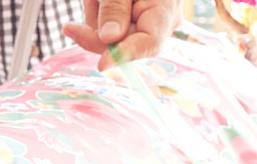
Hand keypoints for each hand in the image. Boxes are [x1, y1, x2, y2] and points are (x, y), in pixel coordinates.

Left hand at [64, 0, 182, 70]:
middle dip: (99, 26)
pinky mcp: (131, 27)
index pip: (149, 43)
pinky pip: (108, 33)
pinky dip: (97, 16)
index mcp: (165, 9)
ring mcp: (146, 27)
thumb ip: (115, 8)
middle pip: (123, 44)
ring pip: (110, 40)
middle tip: (91, 0)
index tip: (101, 64)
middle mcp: (160, 24)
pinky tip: (97, 0)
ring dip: (96, 15)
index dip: (125, 54)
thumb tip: (109, 38)